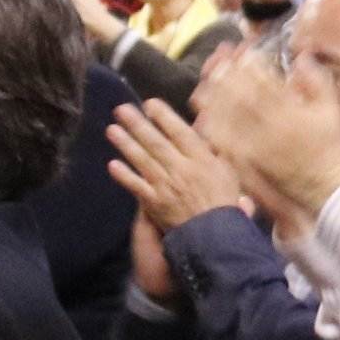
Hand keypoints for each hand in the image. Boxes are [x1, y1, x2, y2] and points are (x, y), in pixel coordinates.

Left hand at [106, 95, 248, 234]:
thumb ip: (214, 150)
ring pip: (142, 160)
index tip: (150, 103)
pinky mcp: (154, 203)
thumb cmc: (224, 202)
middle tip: (121, 109)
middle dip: (137, 124)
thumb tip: (203, 127)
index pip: (180, 132)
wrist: (215, 235)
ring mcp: (165, 186)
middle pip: (156, 142)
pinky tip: (112, 164)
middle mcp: (181, 168)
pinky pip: (136, 186)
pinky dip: (124, 175)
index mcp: (201, 159)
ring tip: (111, 130)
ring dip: (125, 144)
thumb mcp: (227, 171)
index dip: (164, 116)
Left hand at [195, 44, 339, 225]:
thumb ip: (317, 81)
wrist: (325, 185)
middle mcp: (272, 126)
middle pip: (243, 98)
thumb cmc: (329, 145)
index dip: (251, 66)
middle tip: (215, 67)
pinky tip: (204, 122)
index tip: (242, 55)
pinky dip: (215, 132)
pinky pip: (228, 145)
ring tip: (202, 90)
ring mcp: (259, 145)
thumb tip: (301, 57)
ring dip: (215, 103)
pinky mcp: (251, 162)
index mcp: (291, 111)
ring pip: (231, 119)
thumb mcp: (331, 109)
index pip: (266, 82)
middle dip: (227, 80)